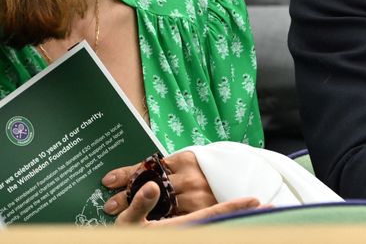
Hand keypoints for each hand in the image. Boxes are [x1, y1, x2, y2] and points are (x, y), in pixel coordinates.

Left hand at [102, 151, 221, 216]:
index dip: (126, 174)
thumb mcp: (187, 165)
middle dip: (127, 196)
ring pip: (159, 203)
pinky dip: (158, 219)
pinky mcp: (201, 212)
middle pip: (152, 185)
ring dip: (137, 208)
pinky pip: (172, 217)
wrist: (242, 183)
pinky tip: (146, 222)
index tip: (108, 181)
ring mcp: (197, 195)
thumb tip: (124, 174)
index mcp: (187, 159)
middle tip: (109, 205)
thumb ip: (164, 169)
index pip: (150, 166)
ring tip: (118, 214)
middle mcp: (192, 176)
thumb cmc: (206, 174)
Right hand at [114, 181, 257, 225]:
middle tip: (271, 208)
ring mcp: (183, 233)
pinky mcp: (179, 233)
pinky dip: (218, 223)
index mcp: (178, 227)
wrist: (119, 243)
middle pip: (220, 223)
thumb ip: (139, 206)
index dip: (234, 207)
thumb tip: (153, 186)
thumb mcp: (126, 224)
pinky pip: (202, 228)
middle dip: (243, 215)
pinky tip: (225, 220)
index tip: (256, 200)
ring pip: (214, 227)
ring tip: (257, 212)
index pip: (212, 216)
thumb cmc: (122, 238)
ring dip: (235, 219)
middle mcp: (185, 232)